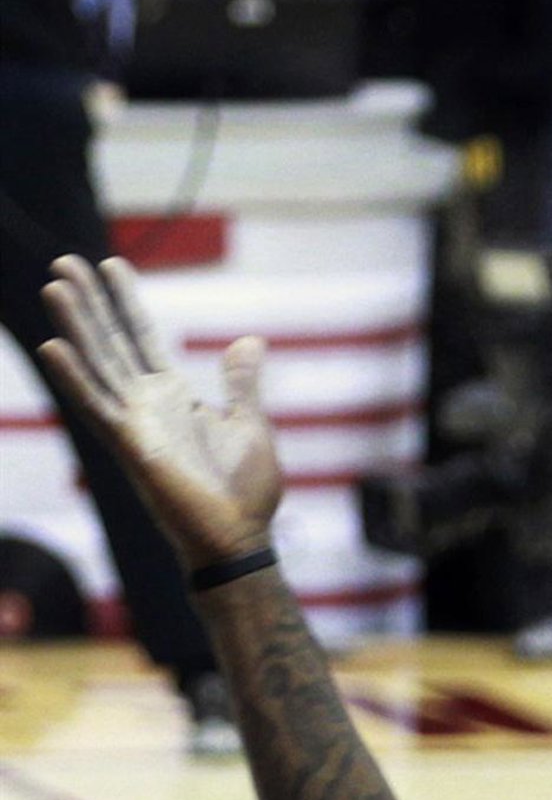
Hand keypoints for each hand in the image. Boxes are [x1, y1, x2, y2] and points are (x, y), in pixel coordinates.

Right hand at [39, 256, 281, 571]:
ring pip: (98, 364)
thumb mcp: (250, 423)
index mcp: (175, 397)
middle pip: (111, 342)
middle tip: (66, 261)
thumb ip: (241, 383)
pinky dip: (75, 379)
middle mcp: (148, 405)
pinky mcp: (130, 447)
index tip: (112, 266)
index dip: (127, 302)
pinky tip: (53, 347)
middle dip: (90, 303)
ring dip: (75, 327)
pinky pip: (96, 407)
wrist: (242, 538)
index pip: (143, 338)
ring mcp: (135, 425)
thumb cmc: (247, 491)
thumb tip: (249, 341)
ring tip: (55, 285)